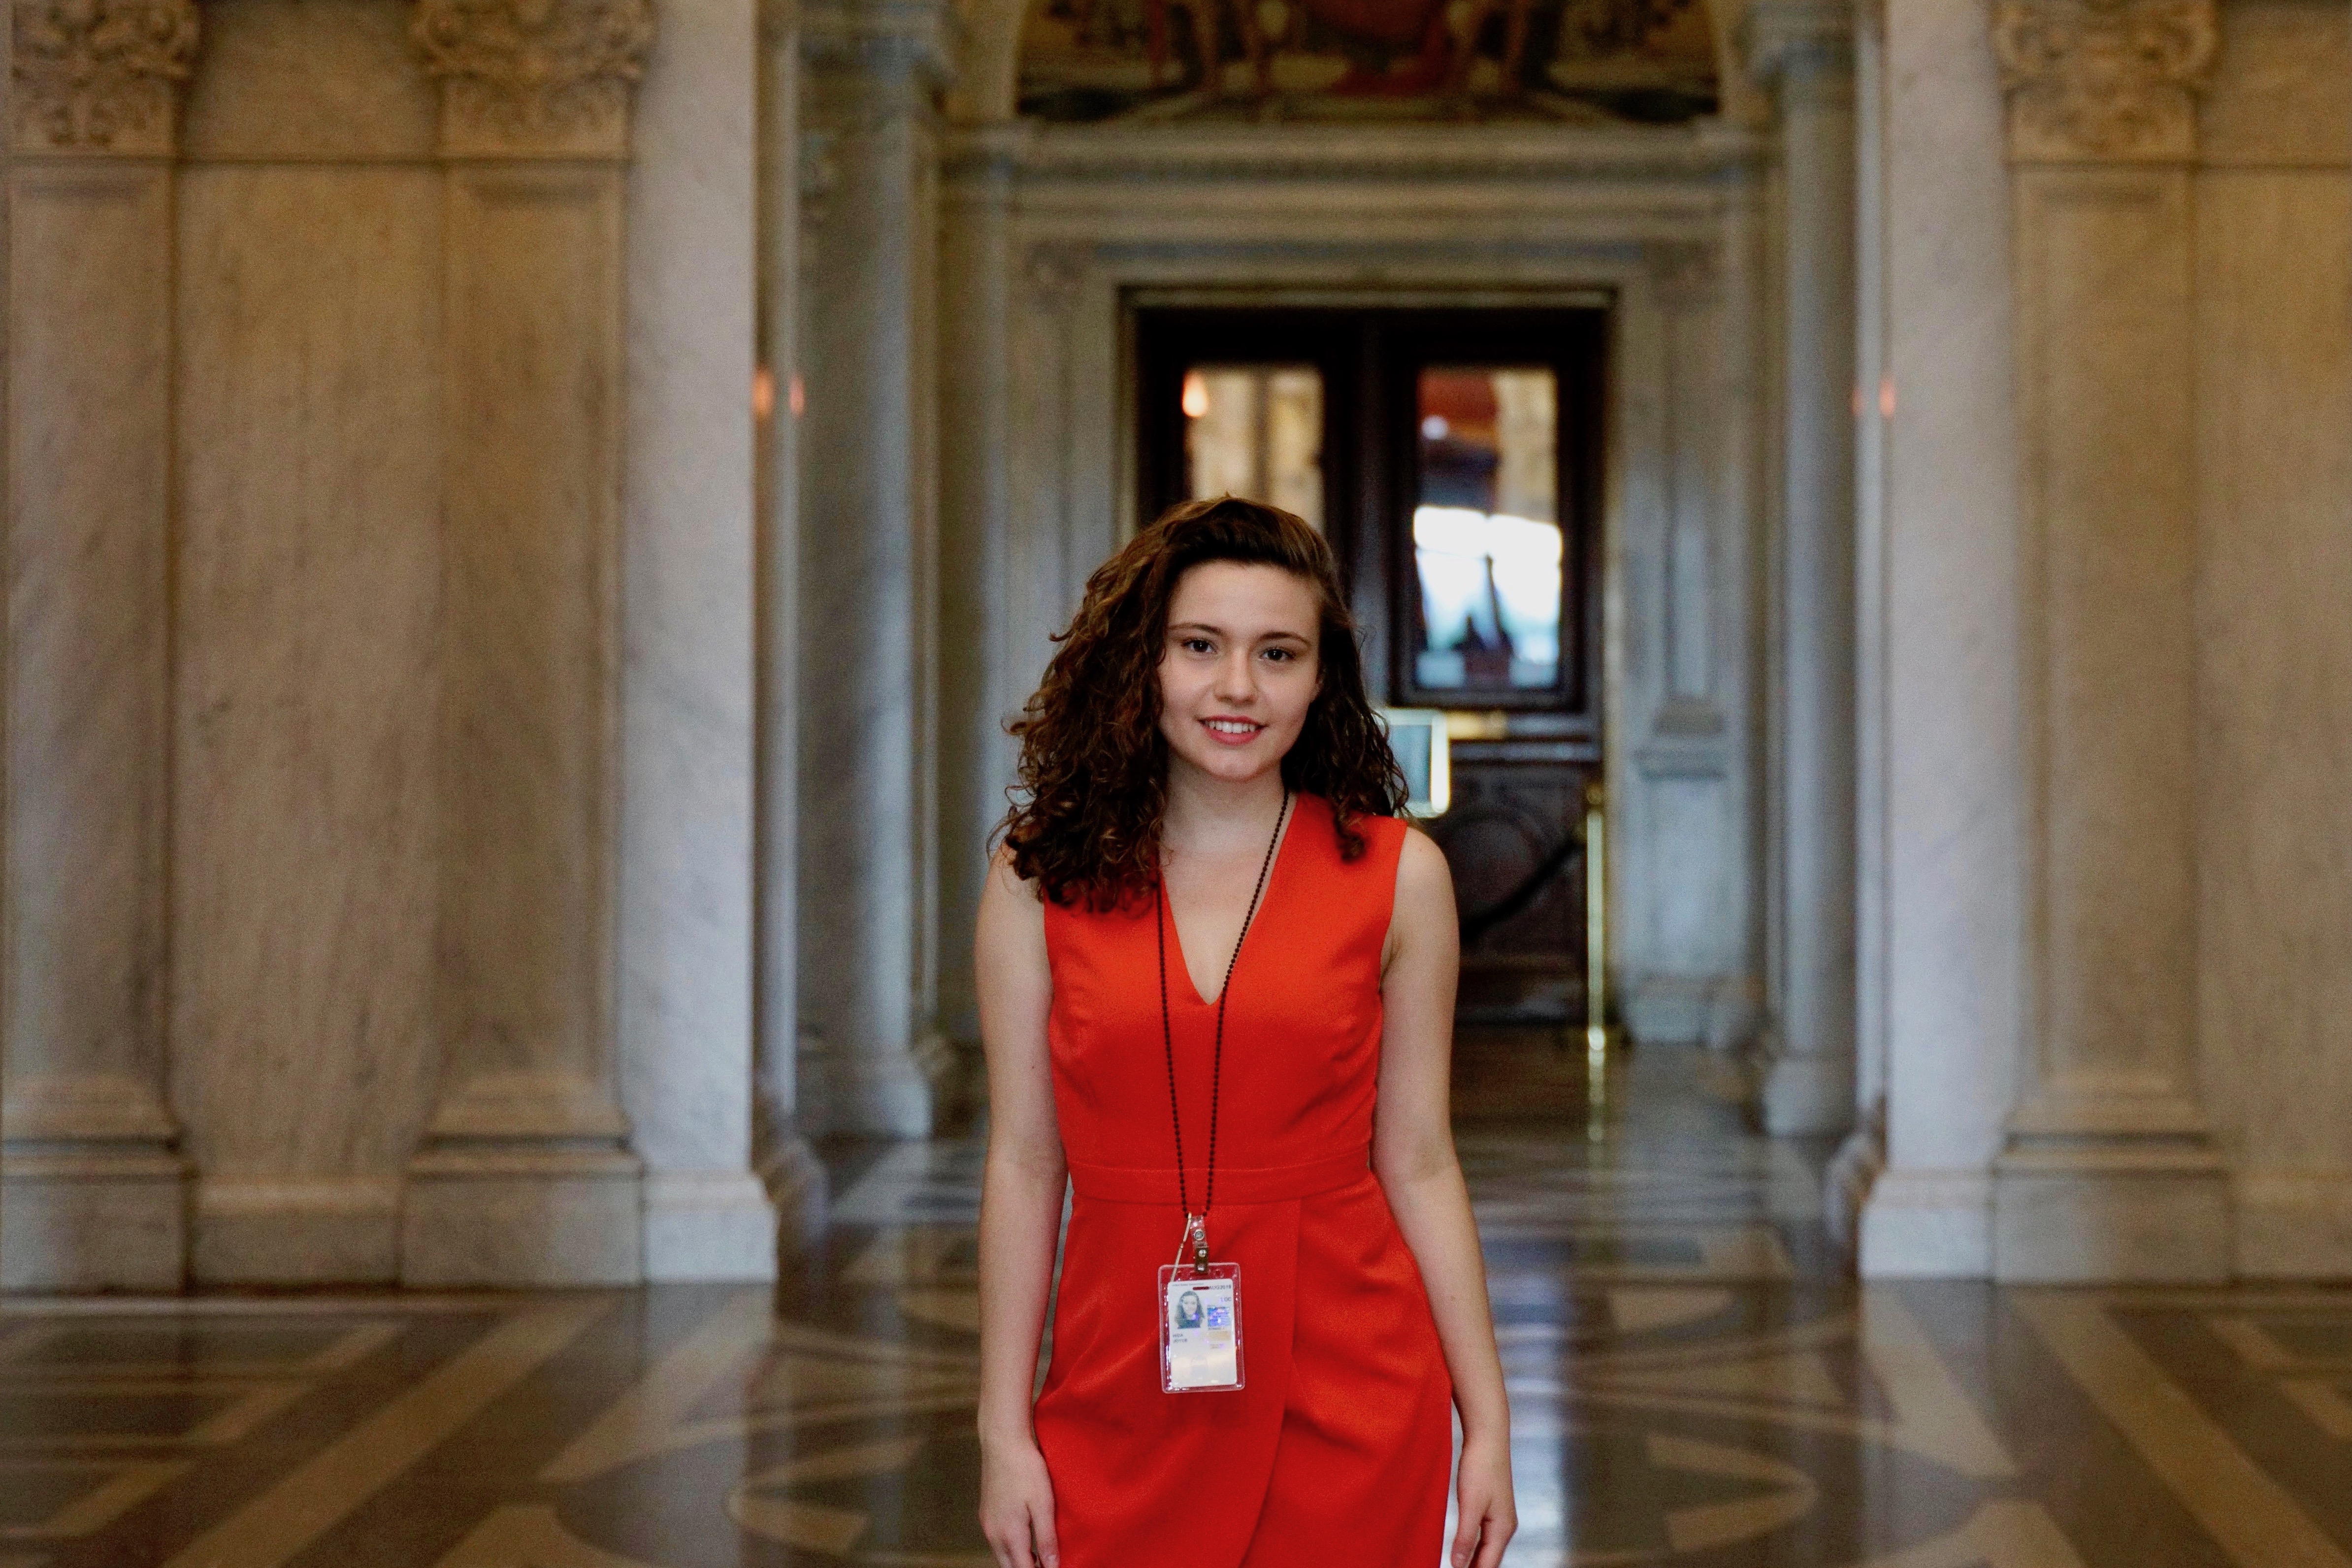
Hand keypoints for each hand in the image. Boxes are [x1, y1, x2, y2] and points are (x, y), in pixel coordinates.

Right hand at [979, 1433, 1060, 1567]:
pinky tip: (1025, 1540)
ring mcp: (987, 1522)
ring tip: (1039, 1558)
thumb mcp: (1043, 1504)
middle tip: (1047, 1565)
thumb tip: (1053, 1566)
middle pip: (1009, 1567)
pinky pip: (998, 1541)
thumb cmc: (1025, 1469)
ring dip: (1018, 1561)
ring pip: (1002, 1555)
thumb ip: (1046, 1538)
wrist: (1002, 1440)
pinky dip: (1011, 1548)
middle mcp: (993, 1533)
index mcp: (1009, 1534)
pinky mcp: (986, 1512)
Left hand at [1451, 1432, 1515, 1567]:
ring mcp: (1500, 1517)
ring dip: (1474, 1561)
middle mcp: (1505, 1526)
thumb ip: (1464, 1537)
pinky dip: (1474, 1547)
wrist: (1488, 1439)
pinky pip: (1484, 1537)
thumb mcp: (1470, 1505)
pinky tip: (1464, 1550)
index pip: (1488, 1564)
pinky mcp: (1492, 1508)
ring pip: (1487, 1549)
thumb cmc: (1481, 1468)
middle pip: (1489, 1559)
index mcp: (1502, 1529)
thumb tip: (1458, 1565)